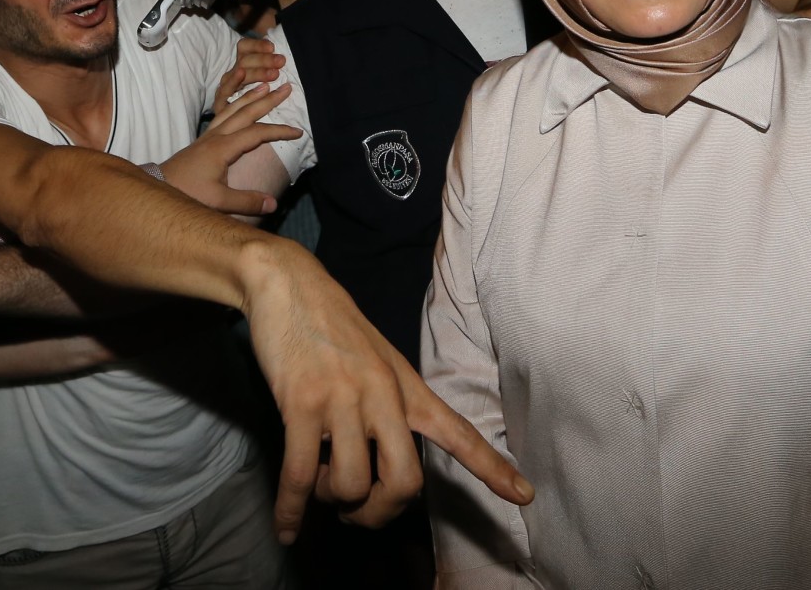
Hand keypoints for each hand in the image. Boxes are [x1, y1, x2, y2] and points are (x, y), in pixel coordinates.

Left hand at [160, 83, 294, 215]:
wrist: (159, 190)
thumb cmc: (187, 194)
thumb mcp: (218, 201)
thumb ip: (246, 202)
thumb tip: (274, 203)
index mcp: (222, 148)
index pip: (257, 133)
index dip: (279, 131)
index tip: (298, 131)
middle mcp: (215, 137)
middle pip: (245, 112)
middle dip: (267, 99)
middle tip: (286, 87)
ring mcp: (207, 137)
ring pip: (232, 109)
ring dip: (249, 96)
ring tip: (264, 85)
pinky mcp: (202, 141)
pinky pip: (222, 114)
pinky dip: (234, 104)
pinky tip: (238, 104)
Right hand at [210, 37, 286, 117]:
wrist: (232, 130)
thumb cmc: (258, 106)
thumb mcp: (263, 86)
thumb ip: (272, 73)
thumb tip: (286, 62)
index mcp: (241, 65)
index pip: (244, 47)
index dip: (257, 44)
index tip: (272, 46)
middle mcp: (232, 73)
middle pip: (245, 60)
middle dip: (264, 59)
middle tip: (281, 62)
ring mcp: (225, 87)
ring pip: (239, 72)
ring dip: (257, 72)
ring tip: (274, 74)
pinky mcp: (219, 102)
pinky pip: (225, 89)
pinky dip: (234, 80)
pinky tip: (243, 75)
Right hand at [237, 243, 533, 542]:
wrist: (289, 283)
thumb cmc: (332, 325)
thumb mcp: (378, 359)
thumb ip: (389, 406)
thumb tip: (377, 465)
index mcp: (407, 387)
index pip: (459, 431)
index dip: (491, 468)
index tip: (525, 496)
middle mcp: (383, 395)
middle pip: (404, 483)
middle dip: (379, 512)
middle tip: (357, 511)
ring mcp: (343, 398)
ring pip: (350, 485)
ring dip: (331, 499)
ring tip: (316, 480)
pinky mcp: (301, 402)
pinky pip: (298, 474)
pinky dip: (290, 510)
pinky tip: (285, 528)